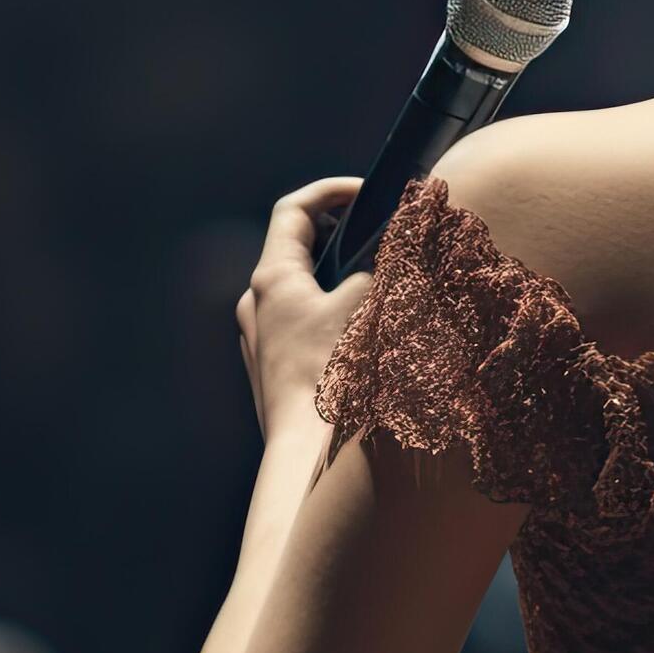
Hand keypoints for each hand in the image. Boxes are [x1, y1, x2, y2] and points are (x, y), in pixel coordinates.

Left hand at [236, 175, 369, 438]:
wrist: (310, 461)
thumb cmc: (337, 378)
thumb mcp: (371, 305)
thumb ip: (385, 268)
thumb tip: (397, 256)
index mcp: (272, 279)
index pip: (294, 211)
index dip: (332, 191)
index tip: (370, 192)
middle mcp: (257, 307)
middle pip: (297, 252)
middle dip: (342, 239)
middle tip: (381, 238)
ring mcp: (262, 344)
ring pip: (303, 296)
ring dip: (341, 285)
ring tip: (383, 291)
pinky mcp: (275, 378)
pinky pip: (304, 332)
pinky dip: (334, 321)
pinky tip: (368, 340)